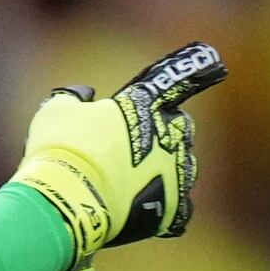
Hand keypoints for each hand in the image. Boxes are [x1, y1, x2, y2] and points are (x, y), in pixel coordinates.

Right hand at [10, 42, 219, 270]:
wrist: (65, 199)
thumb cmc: (59, 150)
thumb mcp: (55, 112)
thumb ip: (73, 99)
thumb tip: (83, 96)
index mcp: (142, 105)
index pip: (173, 79)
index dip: (195, 66)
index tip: (214, 59)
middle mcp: (169, 135)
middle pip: (178, 127)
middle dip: (160, 133)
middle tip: (129, 148)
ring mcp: (176, 173)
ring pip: (183, 166)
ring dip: (163, 170)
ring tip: (129, 185)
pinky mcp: (173, 207)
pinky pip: (181, 207)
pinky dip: (165, 208)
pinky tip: (145, 211)